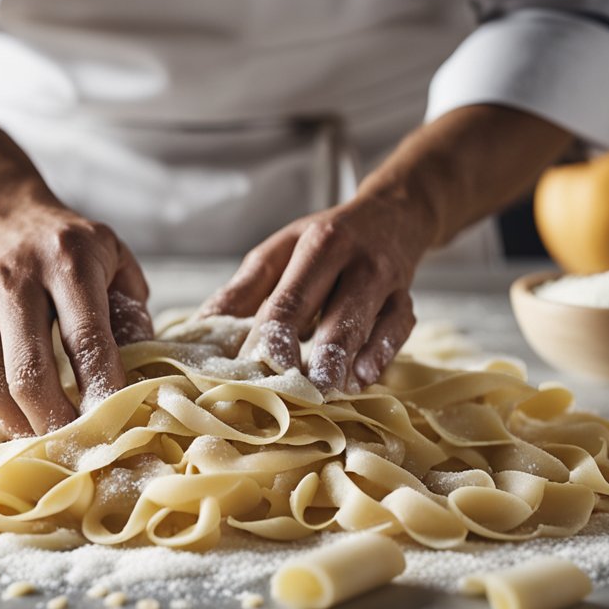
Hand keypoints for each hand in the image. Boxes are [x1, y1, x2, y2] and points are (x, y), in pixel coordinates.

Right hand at [0, 205, 152, 436]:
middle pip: (30, 372)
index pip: (86, 339)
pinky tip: (15, 420)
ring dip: (21, 425)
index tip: (115, 422)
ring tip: (47, 439)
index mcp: (67, 261)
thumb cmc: (73, 250)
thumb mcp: (116, 260)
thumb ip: (132, 312)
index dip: (101, 388)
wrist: (4, 218)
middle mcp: (14, 279)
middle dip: (56, 420)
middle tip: (78, 444)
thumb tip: (141, 377)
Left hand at [200, 193, 434, 390]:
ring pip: (369, 326)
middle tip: (295, 392)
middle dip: (317, 355)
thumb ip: (244, 290)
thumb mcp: (281, 252)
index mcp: (318, 245)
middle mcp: (357, 260)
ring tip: (327, 391)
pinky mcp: (408, 301)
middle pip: (335, 314)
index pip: (289, 299)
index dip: (270, 338)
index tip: (250, 372)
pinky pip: (397, 331)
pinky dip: (380, 356)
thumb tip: (200, 328)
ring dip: (347, 361)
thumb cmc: (324, 242)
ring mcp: (387, 281)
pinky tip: (361, 379)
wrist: (393, 215)